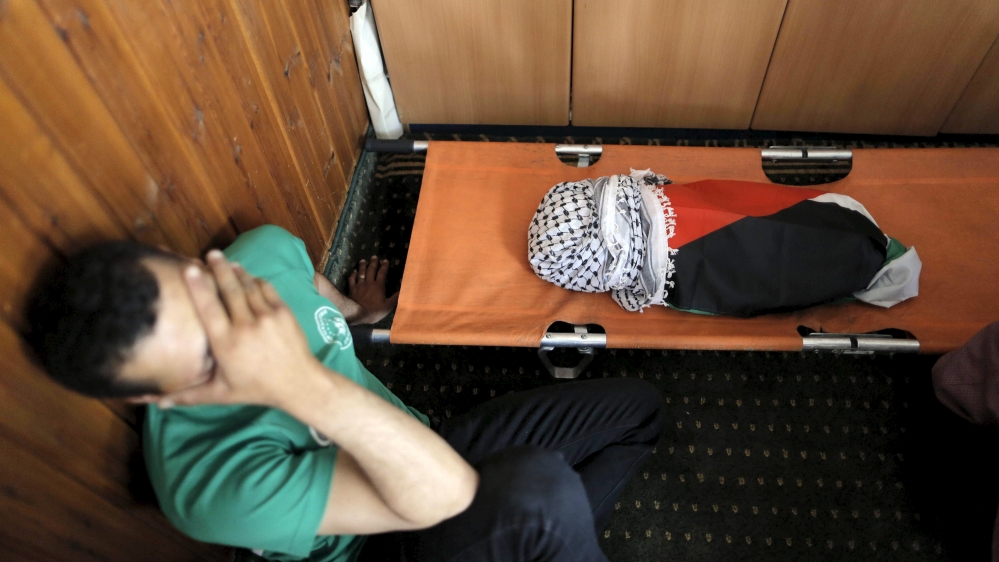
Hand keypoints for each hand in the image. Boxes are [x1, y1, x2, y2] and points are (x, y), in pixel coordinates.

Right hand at [157, 251, 324, 409]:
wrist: (298, 383)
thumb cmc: (255, 389)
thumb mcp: (219, 394)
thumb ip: (186, 395)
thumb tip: (153, 402)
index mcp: (227, 344)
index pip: (209, 308)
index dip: (199, 286)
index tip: (189, 269)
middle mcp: (246, 327)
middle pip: (229, 290)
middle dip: (217, 269)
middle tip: (208, 254)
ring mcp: (267, 317)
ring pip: (247, 286)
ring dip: (235, 271)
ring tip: (223, 260)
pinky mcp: (283, 312)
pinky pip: (265, 288)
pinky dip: (254, 279)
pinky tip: (245, 274)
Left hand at [347, 256, 398, 323]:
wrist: (356, 312)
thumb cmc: (373, 311)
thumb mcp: (388, 306)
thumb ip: (395, 298)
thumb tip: (403, 290)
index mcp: (378, 286)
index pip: (382, 273)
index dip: (384, 266)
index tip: (385, 260)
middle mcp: (369, 283)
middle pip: (371, 270)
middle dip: (373, 263)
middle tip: (374, 256)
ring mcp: (359, 285)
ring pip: (361, 273)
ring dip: (362, 266)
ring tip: (363, 260)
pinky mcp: (352, 289)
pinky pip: (352, 280)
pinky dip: (353, 275)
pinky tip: (354, 272)